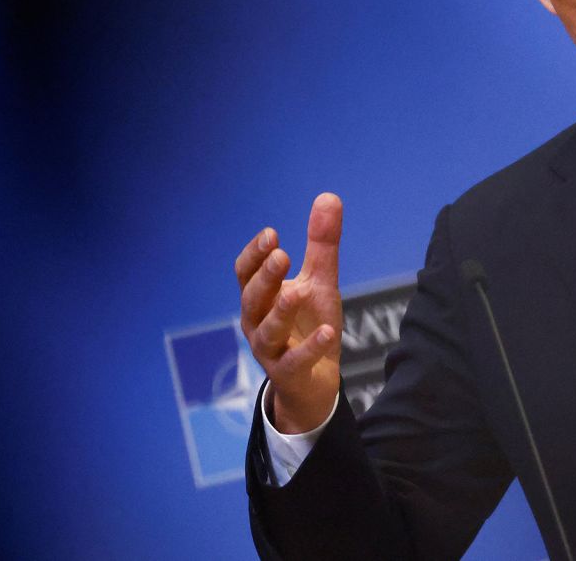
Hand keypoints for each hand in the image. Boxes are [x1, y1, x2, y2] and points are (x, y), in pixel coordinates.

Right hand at [235, 192, 343, 432]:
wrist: (314, 379)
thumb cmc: (308, 323)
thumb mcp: (319, 281)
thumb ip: (322, 244)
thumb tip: (329, 196)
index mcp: (260, 298)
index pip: (245, 274)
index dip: (254, 255)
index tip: (271, 234)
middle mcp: (257, 323)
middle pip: (252, 299)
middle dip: (264, 277)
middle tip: (279, 254)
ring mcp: (270, 350)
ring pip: (267, 331)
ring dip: (281, 311)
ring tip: (298, 291)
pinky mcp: (289, 373)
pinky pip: (295, 361)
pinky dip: (310, 347)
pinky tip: (328, 332)